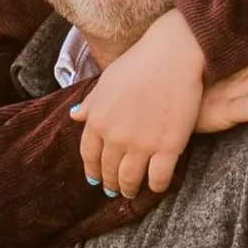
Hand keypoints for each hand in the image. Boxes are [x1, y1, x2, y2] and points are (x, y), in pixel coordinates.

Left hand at [71, 10, 206, 197]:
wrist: (173, 55)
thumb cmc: (139, 63)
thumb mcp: (106, 81)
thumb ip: (91, 103)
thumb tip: (74, 115)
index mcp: (97, 120)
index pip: (89, 155)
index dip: (92, 170)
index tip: (96, 179)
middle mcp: (115, 137)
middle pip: (109, 171)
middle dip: (110, 183)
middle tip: (115, 189)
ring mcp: (141, 144)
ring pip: (130, 180)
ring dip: (129, 189)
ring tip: (132, 192)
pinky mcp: (168, 147)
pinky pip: (158, 178)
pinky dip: (156, 186)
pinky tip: (156, 186)